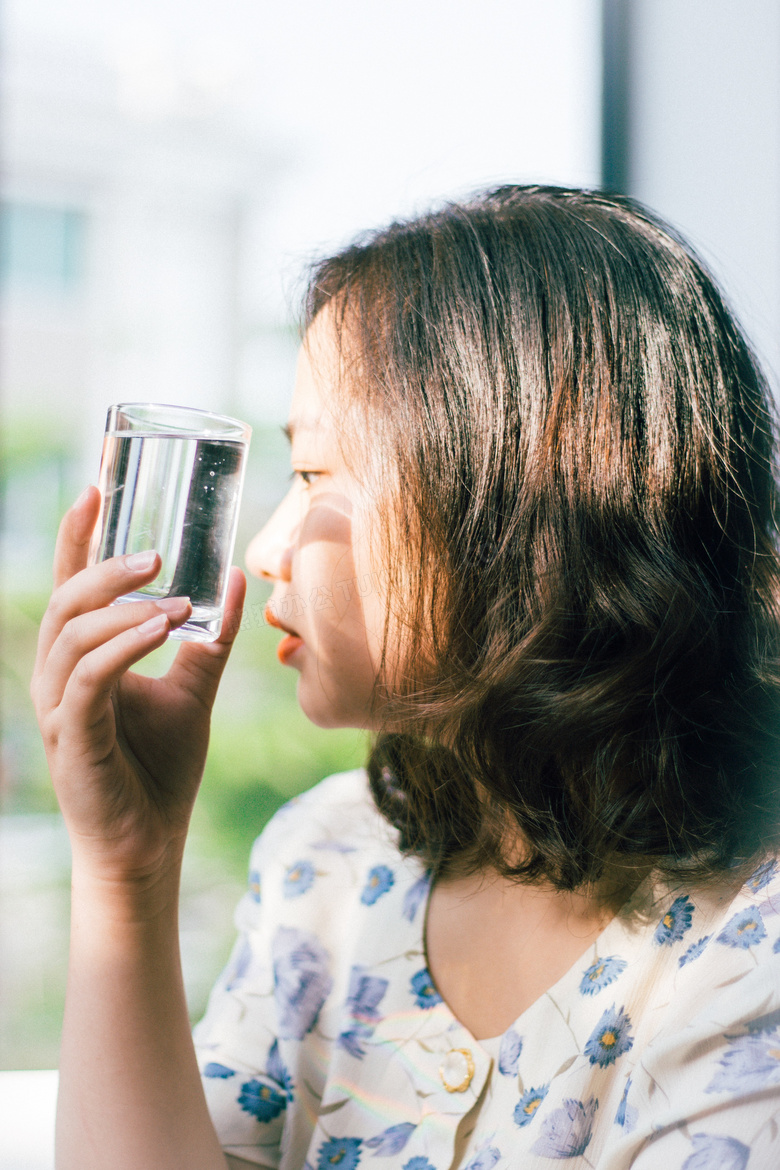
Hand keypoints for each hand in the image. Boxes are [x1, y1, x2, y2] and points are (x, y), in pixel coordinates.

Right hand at [31, 486, 246, 883]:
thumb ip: (212, 636)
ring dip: (122, 608)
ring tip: (173, 598)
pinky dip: (124, 647)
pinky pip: (90, 678)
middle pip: (66, 599)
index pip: (72, 583)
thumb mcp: (195, 688)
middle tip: (157, 552)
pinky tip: (162, 630)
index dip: (78, 534)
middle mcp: (60, 674)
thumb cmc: (162, 766)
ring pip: (72, 634)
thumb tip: (236, 578)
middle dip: (104, 565)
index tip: (98, 483)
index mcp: (83, 656)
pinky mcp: (72, 736)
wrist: (149, 842)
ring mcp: (59, 705)